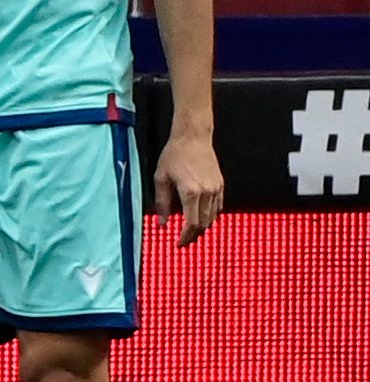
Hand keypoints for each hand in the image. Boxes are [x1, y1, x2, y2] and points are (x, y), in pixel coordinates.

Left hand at [155, 127, 224, 243]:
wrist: (193, 138)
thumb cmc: (174, 155)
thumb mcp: (161, 179)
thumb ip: (161, 203)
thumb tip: (161, 223)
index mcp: (190, 192)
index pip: (191, 224)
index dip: (185, 237)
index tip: (178, 244)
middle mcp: (206, 193)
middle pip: (203, 224)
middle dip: (193, 236)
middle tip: (183, 242)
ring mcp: (216, 189)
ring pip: (212, 217)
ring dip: (202, 228)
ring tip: (190, 233)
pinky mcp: (221, 185)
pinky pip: (218, 207)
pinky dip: (210, 216)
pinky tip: (201, 219)